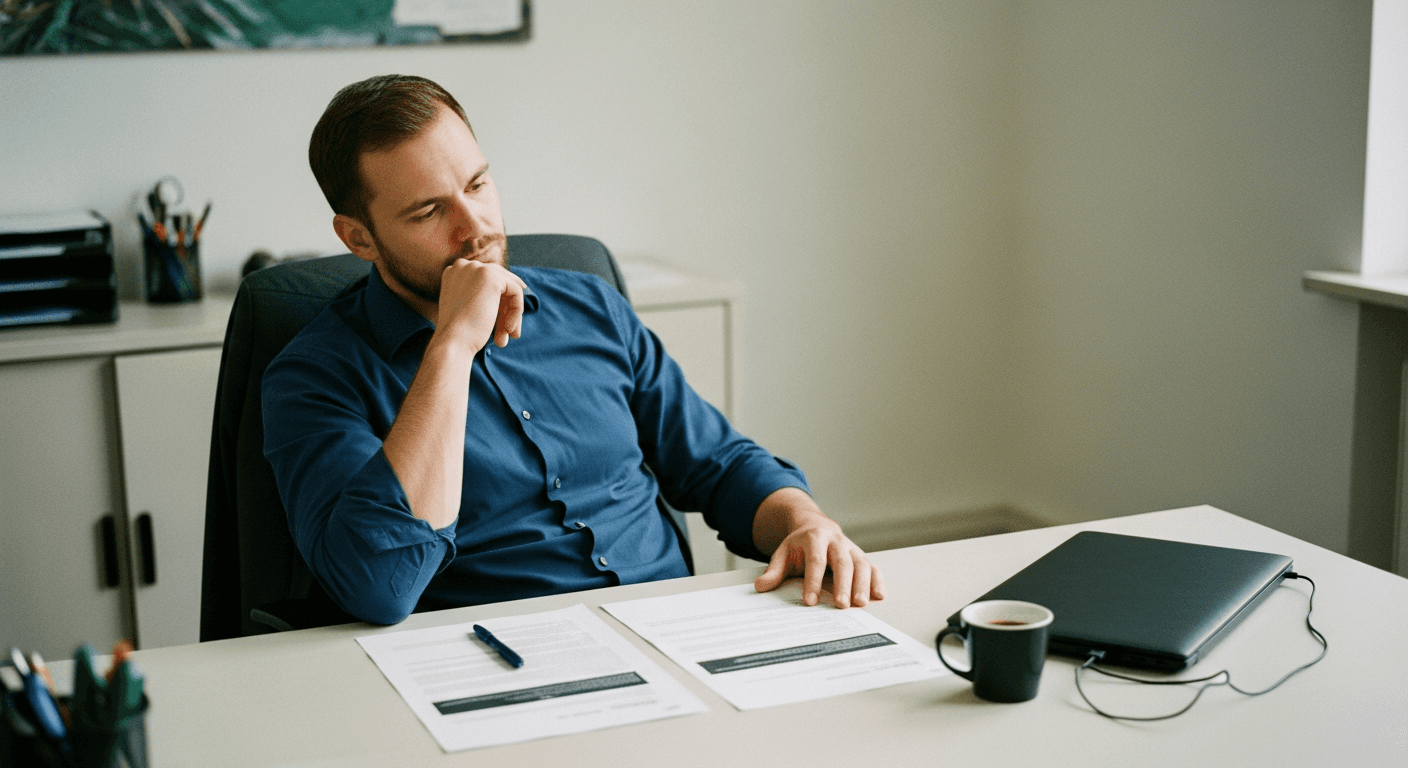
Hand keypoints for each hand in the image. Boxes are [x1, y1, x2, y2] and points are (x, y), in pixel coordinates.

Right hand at [436, 258, 526, 350]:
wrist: (453, 342)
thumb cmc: (460, 334)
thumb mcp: (470, 310)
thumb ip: (484, 297)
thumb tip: (514, 291)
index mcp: (454, 273)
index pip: (487, 282)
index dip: (499, 303)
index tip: (504, 326)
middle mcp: (463, 266)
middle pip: (500, 283)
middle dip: (507, 309)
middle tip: (509, 333)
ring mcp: (477, 268)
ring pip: (509, 288)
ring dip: (512, 314)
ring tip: (507, 337)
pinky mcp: (491, 276)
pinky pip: (516, 292)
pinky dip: (516, 311)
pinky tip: (509, 329)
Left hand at [752, 488, 885, 607]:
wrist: (816, 527)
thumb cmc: (800, 545)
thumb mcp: (783, 553)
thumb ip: (774, 571)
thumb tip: (761, 586)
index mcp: (814, 537)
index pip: (815, 560)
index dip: (813, 581)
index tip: (810, 600)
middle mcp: (836, 541)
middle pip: (842, 562)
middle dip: (842, 584)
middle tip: (841, 605)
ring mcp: (851, 548)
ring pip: (860, 564)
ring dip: (862, 584)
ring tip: (860, 603)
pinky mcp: (861, 556)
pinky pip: (873, 567)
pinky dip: (877, 581)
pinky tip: (878, 595)